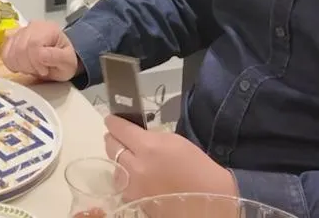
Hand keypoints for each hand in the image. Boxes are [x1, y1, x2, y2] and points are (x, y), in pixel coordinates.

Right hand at [0, 20, 79, 81]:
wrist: (60, 58)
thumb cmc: (64, 60)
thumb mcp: (68, 62)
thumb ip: (56, 57)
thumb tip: (41, 55)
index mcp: (49, 29)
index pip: (34, 44)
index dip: (36, 62)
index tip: (44, 70)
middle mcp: (33, 26)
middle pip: (21, 48)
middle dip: (28, 65)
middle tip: (39, 70)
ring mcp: (21, 31)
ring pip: (11, 51)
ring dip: (20, 65)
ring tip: (32, 68)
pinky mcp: (12, 39)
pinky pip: (4, 53)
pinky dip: (11, 63)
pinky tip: (22, 65)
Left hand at [104, 115, 237, 205]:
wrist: (207, 199)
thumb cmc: (196, 166)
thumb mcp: (174, 141)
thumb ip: (151, 136)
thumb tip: (134, 133)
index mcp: (148, 148)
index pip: (119, 129)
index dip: (113, 122)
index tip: (112, 119)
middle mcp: (135, 167)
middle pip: (110, 146)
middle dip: (114, 139)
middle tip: (120, 137)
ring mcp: (133, 187)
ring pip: (114, 167)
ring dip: (120, 160)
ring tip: (132, 160)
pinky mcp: (134, 200)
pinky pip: (123, 184)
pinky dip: (127, 178)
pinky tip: (138, 177)